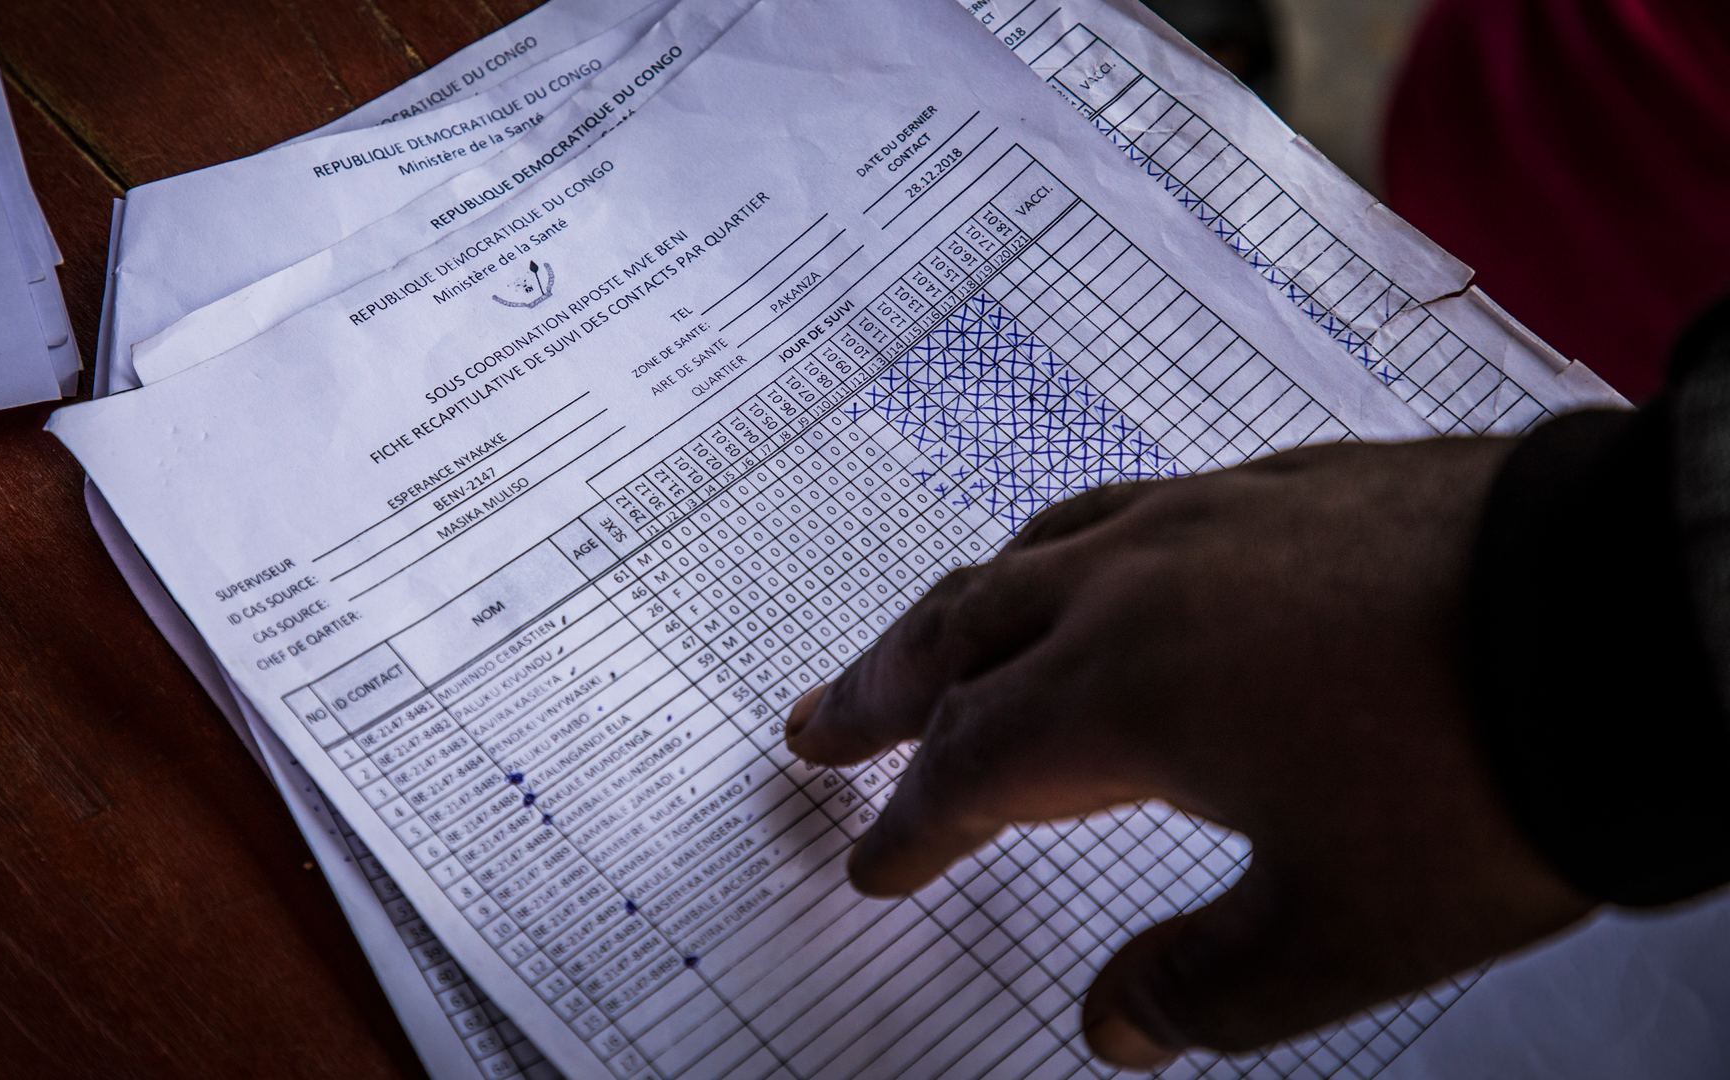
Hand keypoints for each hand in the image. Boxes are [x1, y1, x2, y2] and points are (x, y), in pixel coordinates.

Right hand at [784, 437, 1593, 1067]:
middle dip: (879, 691)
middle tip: (821, 726)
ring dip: (958, 610)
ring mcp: (1204, 515)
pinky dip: (1064, 552)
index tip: (878, 864)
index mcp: (1123, 692)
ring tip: (925, 640)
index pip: (971, 770)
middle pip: (958, 634)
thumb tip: (1121, 1026)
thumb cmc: (1490, 772)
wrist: (1629, 618)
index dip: (912, 829)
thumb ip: (1211, 988)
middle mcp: (1136, 585)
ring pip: (1032, 555)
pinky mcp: (1277, 479)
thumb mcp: (1343, 932)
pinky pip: (1123, 507)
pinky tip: (1086, 564)